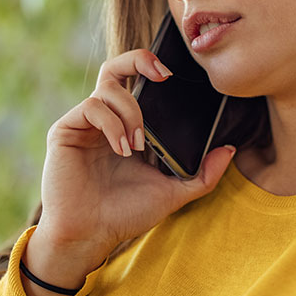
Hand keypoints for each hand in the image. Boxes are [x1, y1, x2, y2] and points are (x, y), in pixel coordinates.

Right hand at [34, 48, 235, 257]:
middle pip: (116, 67)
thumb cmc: (126, 214)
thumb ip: (204, 174)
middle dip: (139, 59)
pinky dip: (112, 123)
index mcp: (126, 125)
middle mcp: (104, 118)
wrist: (90, 236)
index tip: (172, 75)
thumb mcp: (173, 192)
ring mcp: (84, 123)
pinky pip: (91, 106)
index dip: (151, 67)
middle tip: (162, 74)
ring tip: (137, 144)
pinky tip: (121, 148)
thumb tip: (230, 149)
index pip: (136, 82)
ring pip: (108, 86)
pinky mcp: (65, 130)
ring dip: (131, 111)